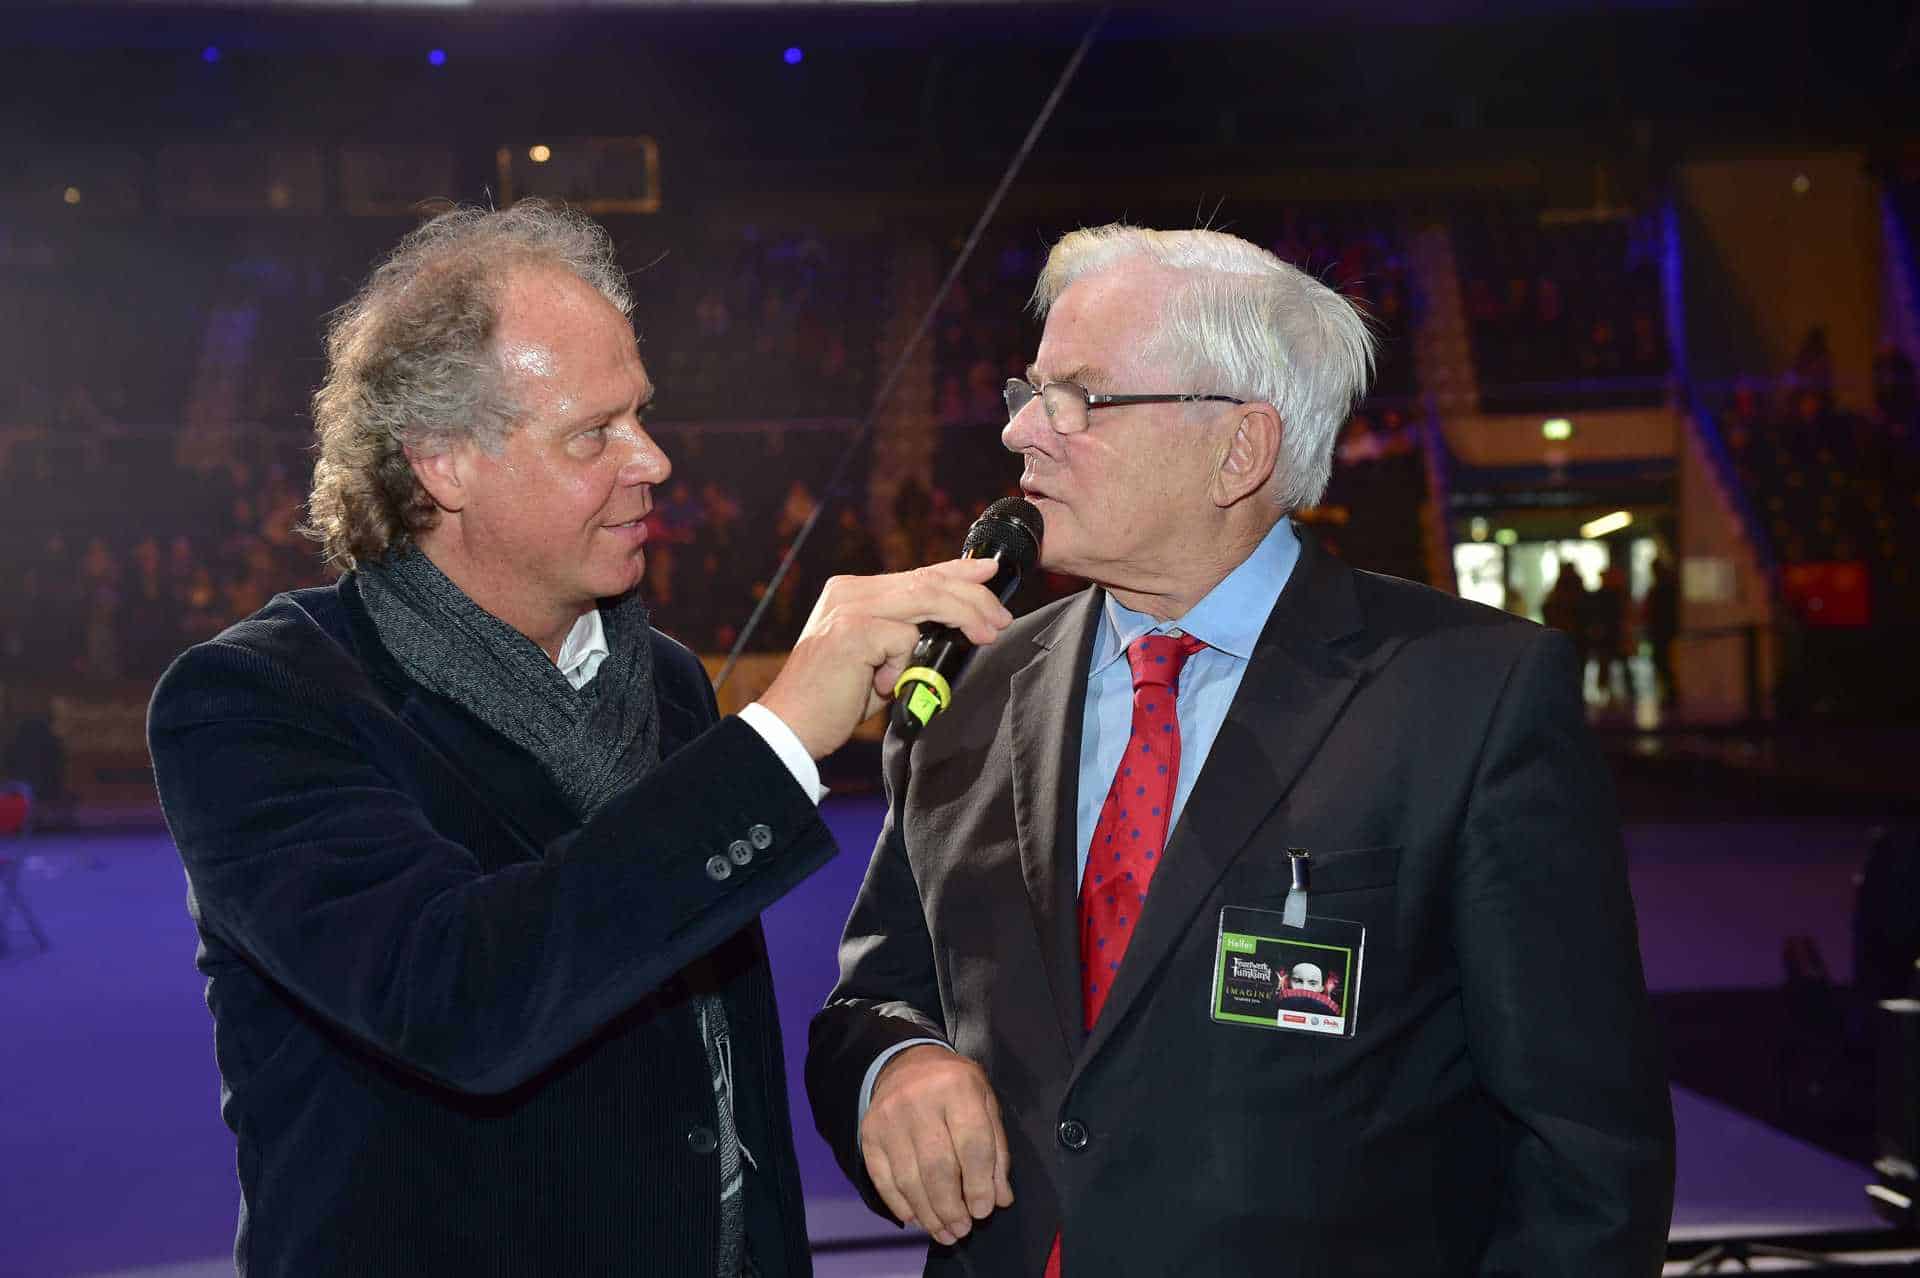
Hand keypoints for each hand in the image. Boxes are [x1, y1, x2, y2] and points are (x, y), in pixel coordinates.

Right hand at [759, 558, 1011, 759]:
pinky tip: (883, 684)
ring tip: (986, 633)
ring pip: (926, 599)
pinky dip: (904, 666)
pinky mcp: (853, 630)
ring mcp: (849, 607)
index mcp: (852, 592)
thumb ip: (900, 636)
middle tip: (1000, 615)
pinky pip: (904, 639)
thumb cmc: (832, 699)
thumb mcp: (873, 659)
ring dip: (965, 617)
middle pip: (927, 581)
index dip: (955, 571)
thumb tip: (947, 628)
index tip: (986, 572)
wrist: (792, 726)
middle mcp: (849, 591)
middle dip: (973, 595)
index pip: (915, 575)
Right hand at [859, 1044, 1013, 1244]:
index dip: (979, 1185)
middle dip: (952, 1207)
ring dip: (928, 1214)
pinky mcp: (869, 1133)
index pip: (972, 1145)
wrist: (907, 1062)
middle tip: (963, 1230)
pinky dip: (900, 1205)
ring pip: (909, 1179)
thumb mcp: (986, 1105)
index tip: (983, 1211)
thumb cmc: (956, 1088)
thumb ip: (996, 1151)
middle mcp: (919, 1100)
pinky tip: (916, 1219)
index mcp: (958, 1087)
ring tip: (944, 1233)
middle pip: (937, 1168)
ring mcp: (889, 1118)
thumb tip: (999, 1199)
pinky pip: (883, 1178)